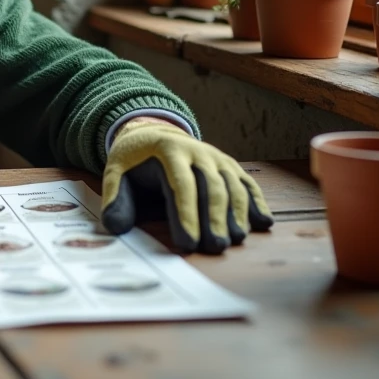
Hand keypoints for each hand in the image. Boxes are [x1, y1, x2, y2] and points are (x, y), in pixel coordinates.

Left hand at [100, 120, 272, 254]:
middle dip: (214, 218)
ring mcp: (217, 158)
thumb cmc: (134, 159)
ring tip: (235, 239)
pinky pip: (246, 183)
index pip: (181, 184)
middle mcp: (198, 151)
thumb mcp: (116, 172)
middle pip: (211, 186)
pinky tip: (263, 223)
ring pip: (232, 185)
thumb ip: (115, 198)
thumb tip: (115, 227)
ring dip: (237, 214)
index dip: (186, 213)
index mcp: (168, 150)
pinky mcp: (229, 165)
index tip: (189, 241)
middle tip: (215, 246)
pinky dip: (256, 202)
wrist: (153, 132)